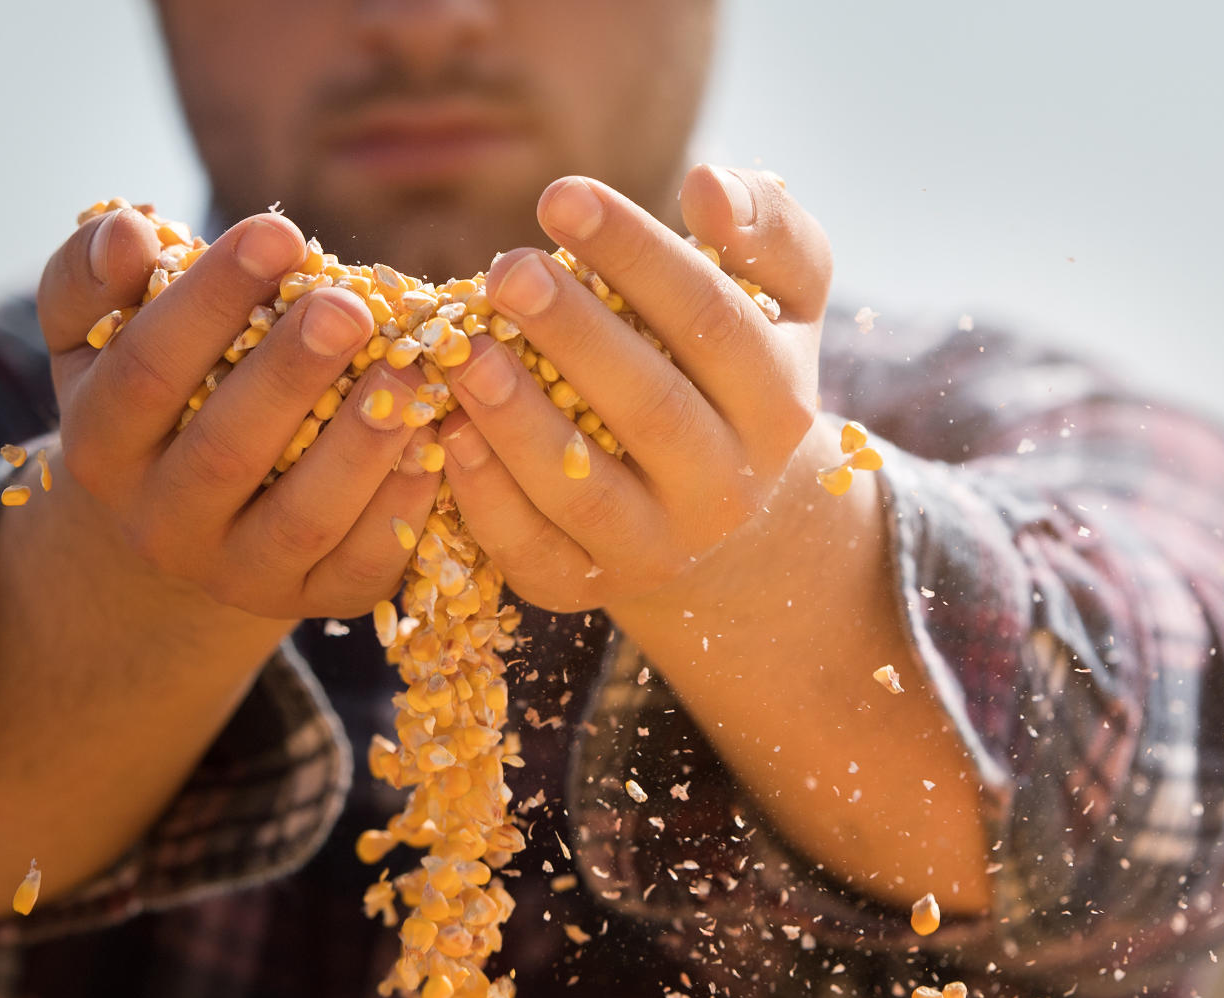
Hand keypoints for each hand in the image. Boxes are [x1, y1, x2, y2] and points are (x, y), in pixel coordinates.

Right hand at [37, 208, 441, 619]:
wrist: (180, 516)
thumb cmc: (152, 388)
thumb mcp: (96, 332)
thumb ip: (94, 275)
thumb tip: (126, 229)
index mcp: (100, 444)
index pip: (146, 369)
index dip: (211, 300)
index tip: (279, 230)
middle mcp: (159, 522)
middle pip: (225, 450)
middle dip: (291, 372)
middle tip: (350, 306)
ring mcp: (236, 572)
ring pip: (300, 518)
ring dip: (359, 444)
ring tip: (409, 369)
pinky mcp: (311, 599)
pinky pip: (360, 565)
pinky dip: (403, 505)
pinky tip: (438, 437)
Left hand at [435, 165, 832, 612]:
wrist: (720, 511)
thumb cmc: (730, 368)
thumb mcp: (779, 298)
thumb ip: (764, 228)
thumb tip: (706, 185)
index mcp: (777, 402)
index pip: (710, 319)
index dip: (635, 254)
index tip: (560, 195)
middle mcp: (725, 486)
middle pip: (648, 407)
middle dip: (572, 333)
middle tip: (505, 269)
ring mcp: (654, 549)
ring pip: (583, 489)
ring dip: (517, 418)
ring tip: (464, 350)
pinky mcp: (582, 587)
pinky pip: (528, 549)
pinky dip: (483, 495)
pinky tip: (444, 431)